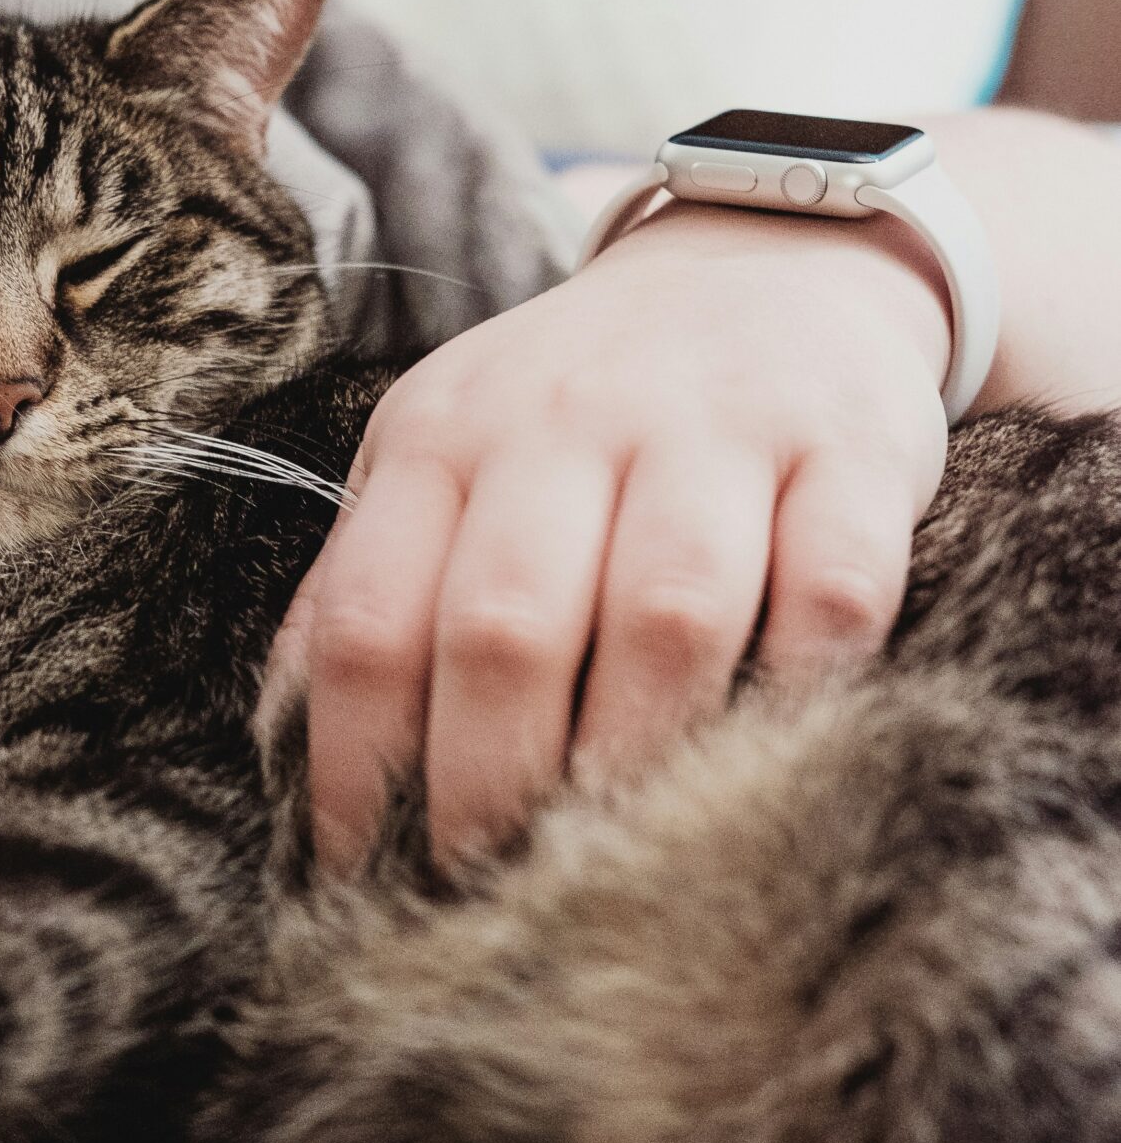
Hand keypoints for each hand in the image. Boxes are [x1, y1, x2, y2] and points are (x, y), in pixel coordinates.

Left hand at [264, 201, 951, 873]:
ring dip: (636, 759)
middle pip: (504, 628)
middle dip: (487, 787)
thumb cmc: (587, 403)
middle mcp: (567, 421)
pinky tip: (773, 755)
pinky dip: (802, 688)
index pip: (370, 620)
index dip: (352, 768)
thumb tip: (289, 751)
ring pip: (665, 616)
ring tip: (618, 860)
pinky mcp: (853, 448)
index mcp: (444, 436)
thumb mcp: (450, 454)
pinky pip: (830, 590)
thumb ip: (373, 580)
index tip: (359, 876)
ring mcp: (717, 429)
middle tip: (489, 891)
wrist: (776, 251)